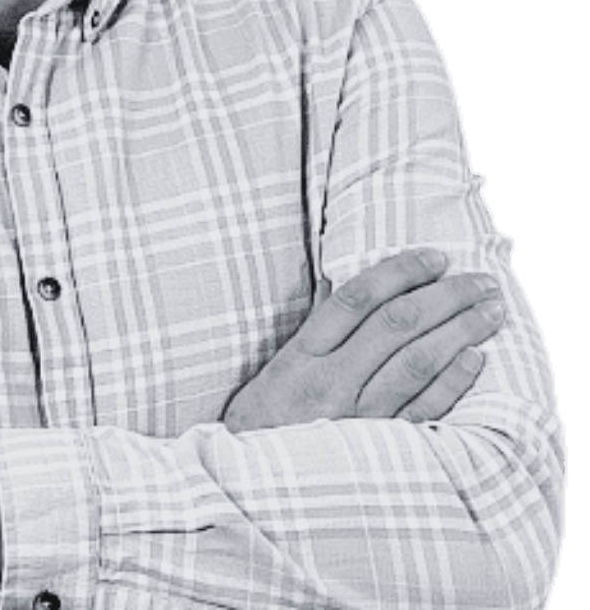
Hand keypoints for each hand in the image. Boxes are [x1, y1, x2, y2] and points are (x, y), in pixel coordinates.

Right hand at [222, 249, 504, 432]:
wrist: (252, 486)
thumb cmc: (266, 422)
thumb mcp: (278, 368)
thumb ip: (315, 327)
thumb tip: (343, 283)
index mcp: (304, 354)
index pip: (357, 297)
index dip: (400, 271)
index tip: (435, 257)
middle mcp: (331, 380)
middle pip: (396, 324)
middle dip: (445, 296)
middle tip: (480, 280)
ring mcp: (357, 416)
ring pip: (416, 362)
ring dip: (460, 330)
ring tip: (491, 311)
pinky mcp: (379, 450)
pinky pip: (424, 411)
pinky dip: (453, 382)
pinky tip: (475, 358)